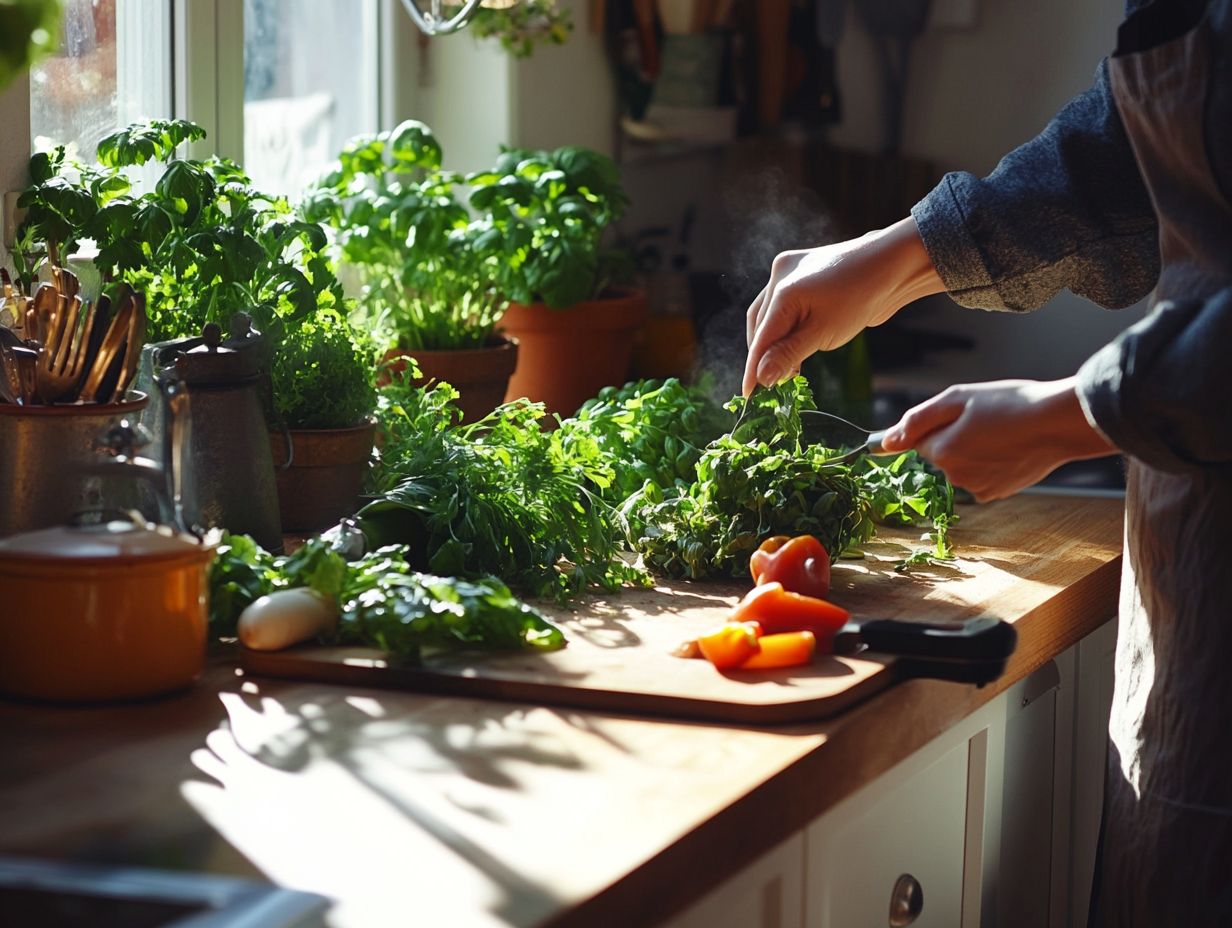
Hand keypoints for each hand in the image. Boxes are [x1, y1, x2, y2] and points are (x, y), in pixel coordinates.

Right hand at [742, 217, 943, 395]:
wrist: (893, 265)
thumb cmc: (862, 296)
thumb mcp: (823, 333)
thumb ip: (788, 354)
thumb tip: (761, 377)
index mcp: (782, 288)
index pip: (760, 337)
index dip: (752, 368)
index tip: (748, 395)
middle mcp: (780, 275)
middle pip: (760, 325)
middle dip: (763, 355)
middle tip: (770, 385)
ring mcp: (791, 272)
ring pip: (769, 315)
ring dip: (773, 343)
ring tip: (785, 370)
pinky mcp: (803, 275)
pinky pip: (783, 306)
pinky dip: (785, 328)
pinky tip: (794, 348)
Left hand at [880, 377, 1116, 501]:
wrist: (1061, 423)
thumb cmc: (1011, 404)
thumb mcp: (958, 398)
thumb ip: (916, 420)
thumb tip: (885, 442)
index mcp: (943, 451)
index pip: (921, 440)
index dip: (939, 424)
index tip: (960, 416)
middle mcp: (956, 476)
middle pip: (941, 454)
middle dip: (956, 438)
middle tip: (987, 419)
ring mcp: (977, 488)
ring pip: (962, 466)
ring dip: (974, 451)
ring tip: (1003, 432)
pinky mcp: (996, 493)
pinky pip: (980, 477)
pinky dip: (990, 465)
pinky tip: (1011, 449)